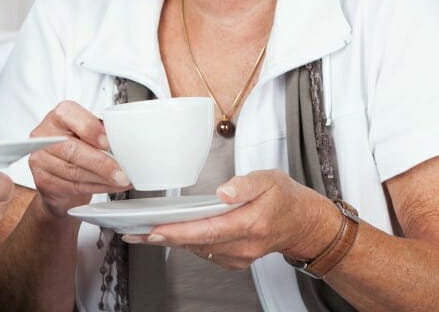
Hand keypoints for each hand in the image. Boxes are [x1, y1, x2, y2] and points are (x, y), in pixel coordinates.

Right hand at [27, 101, 130, 217]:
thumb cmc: (77, 146)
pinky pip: (73, 186)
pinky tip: (110, 186)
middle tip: (121, 173)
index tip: (107, 142)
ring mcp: (41, 159)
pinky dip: (96, 188)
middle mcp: (45, 135)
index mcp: (59, 116)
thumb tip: (122, 139)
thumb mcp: (88, 131)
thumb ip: (100, 130)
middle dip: (102, 164)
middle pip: (72, 150)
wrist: (58, 173)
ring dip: (103, 180)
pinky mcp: (43, 181)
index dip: (90, 129)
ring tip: (121, 180)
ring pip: (74, 172)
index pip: (70, 116)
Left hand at [122, 170, 336, 269]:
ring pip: (199, 250)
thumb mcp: (270, 179)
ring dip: (171, 242)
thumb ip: (246, 183)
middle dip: (164, 238)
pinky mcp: (235, 259)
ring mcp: (240, 256)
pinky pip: (205, 252)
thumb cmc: (284, 197)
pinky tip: (169, 234)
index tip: (155, 230)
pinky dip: (186, 243)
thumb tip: (224, 191)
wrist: (303, 223)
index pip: (208, 230)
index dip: (179, 232)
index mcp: (252, 224)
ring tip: (141, 233)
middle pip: (198, 244)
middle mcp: (245, 246)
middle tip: (135, 233)